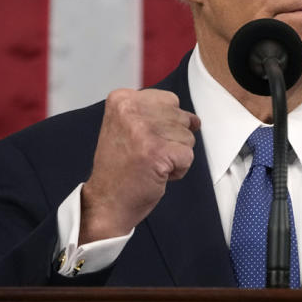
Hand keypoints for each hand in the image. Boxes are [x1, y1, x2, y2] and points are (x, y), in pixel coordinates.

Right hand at [80, 89, 200, 243]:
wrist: (106, 202)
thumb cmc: (119, 169)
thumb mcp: (126, 126)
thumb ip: (154, 114)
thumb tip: (194, 120)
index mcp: (121, 100)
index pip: (169, 100)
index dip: (164, 124)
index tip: (142, 140)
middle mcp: (130, 110)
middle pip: (180, 117)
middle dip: (171, 140)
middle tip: (145, 155)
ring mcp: (144, 130)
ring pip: (187, 136)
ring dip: (174, 155)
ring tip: (149, 165)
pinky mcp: (157, 152)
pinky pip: (188, 156)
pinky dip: (178, 170)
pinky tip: (156, 174)